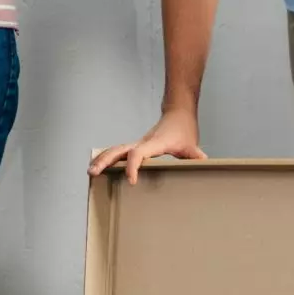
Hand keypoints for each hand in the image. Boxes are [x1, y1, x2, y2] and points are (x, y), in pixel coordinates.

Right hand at [88, 109, 208, 183]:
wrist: (178, 113)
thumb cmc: (183, 130)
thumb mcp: (191, 144)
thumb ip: (195, 155)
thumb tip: (203, 162)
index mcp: (153, 144)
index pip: (137, 153)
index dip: (132, 166)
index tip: (131, 181)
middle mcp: (142, 143)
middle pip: (118, 150)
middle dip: (105, 161)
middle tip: (92, 173)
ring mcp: (138, 144)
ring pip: (115, 150)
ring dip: (102, 160)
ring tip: (90, 172)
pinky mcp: (137, 146)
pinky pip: (119, 152)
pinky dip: (108, 158)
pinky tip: (100, 166)